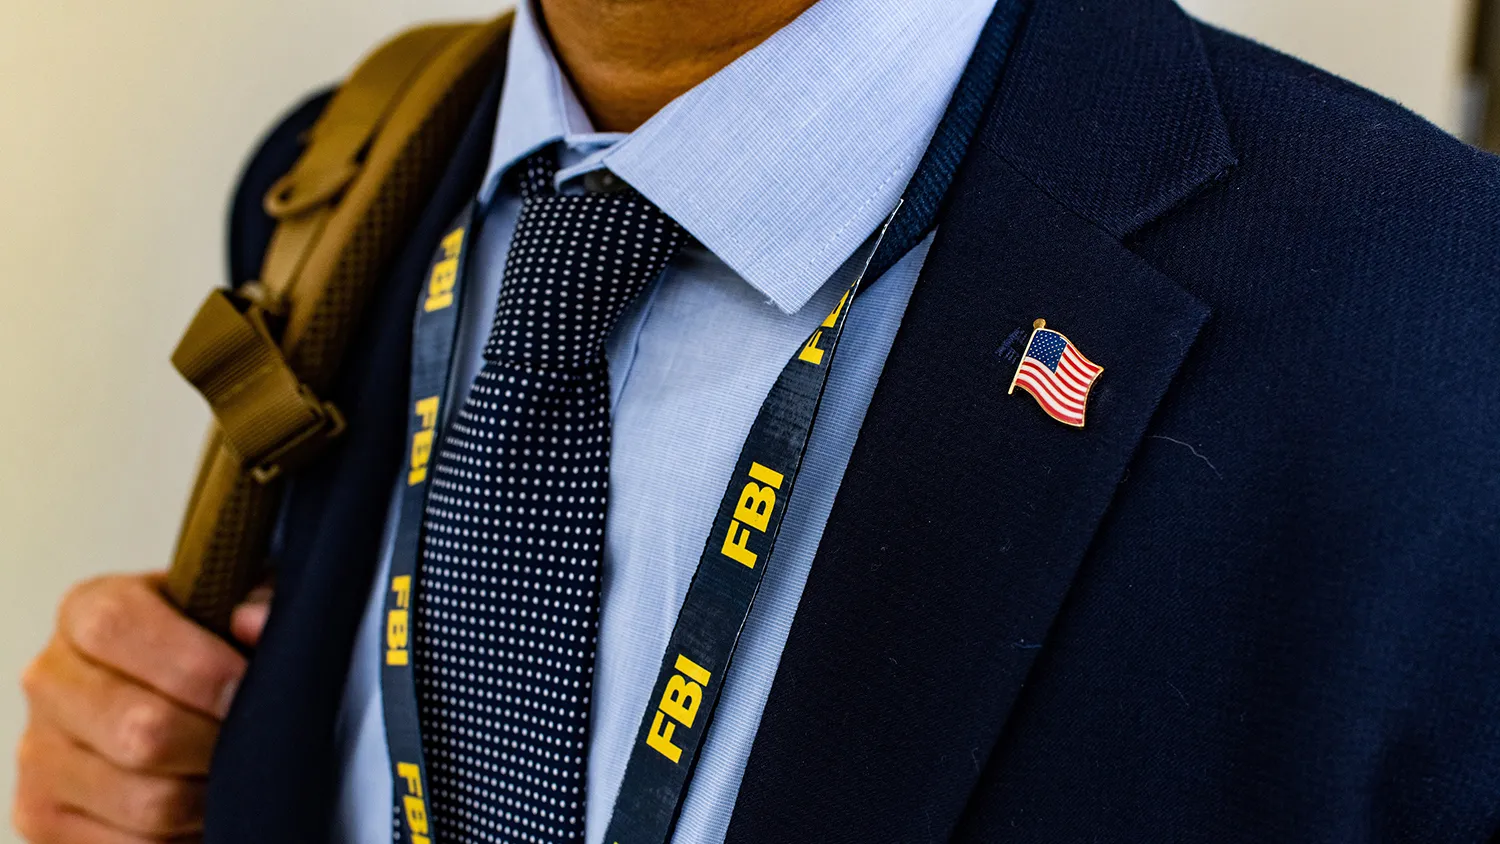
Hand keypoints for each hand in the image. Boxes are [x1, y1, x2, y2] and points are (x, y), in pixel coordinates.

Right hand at [14, 573, 270, 842]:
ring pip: (145, 800)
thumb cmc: (212, 644)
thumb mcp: (237, 606)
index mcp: (88, 612)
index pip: (116, 629)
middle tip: (254, 739)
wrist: (175, 696)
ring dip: (208, 795)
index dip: (195, 663)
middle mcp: (50, 680)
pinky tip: (204, 806)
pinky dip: (182, 836)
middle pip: (141, 730)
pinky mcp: (43, 817)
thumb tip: (255, 623)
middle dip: (215, 741)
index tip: (247, 683)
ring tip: (234, 773)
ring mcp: (40, 754)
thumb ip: (257, 600)